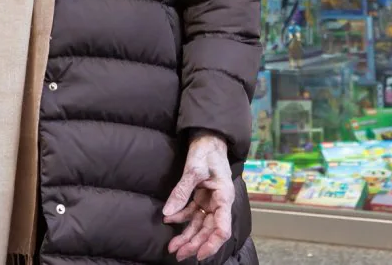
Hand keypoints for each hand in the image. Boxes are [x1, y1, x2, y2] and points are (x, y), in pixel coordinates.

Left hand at [161, 132, 232, 260]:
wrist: (207, 138)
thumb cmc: (206, 151)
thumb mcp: (193, 169)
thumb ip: (181, 191)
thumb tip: (168, 213)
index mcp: (224, 197)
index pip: (222, 228)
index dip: (211, 244)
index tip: (199, 255)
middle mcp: (219, 203)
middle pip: (209, 230)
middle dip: (194, 244)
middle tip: (179, 254)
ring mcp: (210, 201)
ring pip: (200, 225)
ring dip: (187, 236)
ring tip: (173, 247)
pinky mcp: (202, 197)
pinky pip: (192, 213)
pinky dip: (181, 218)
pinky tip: (170, 220)